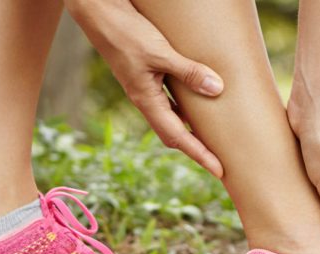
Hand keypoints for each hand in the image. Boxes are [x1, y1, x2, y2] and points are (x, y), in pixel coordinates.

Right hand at [65, 0, 223, 176]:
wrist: (100, 14)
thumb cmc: (126, 32)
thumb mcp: (160, 53)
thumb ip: (189, 71)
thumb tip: (217, 89)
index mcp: (146, 100)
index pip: (178, 137)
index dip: (200, 155)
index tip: (219, 171)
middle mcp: (145, 99)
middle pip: (174, 135)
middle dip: (196, 150)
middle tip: (219, 162)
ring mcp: (145, 89)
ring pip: (172, 118)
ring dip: (191, 131)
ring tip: (213, 139)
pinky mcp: (146, 76)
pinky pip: (170, 100)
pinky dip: (186, 109)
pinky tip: (199, 104)